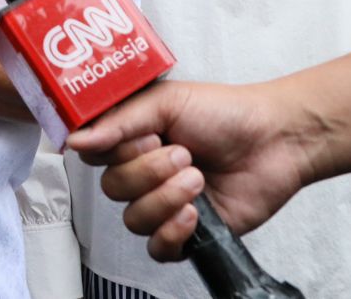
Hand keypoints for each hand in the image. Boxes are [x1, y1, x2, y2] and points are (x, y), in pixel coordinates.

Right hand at [65, 81, 314, 260]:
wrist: (275, 140)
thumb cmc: (226, 112)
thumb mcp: (167, 101)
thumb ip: (119, 122)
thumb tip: (75, 140)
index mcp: (133, 138)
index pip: (93, 155)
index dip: (111, 151)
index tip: (143, 137)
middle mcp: (143, 172)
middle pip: (112, 189)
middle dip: (148, 172)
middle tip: (183, 153)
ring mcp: (163, 204)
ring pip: (133, 220)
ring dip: (166, 198)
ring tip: (198, 177)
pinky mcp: (186, 233)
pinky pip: (157, 249)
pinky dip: (173, 232)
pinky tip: (195, 213)